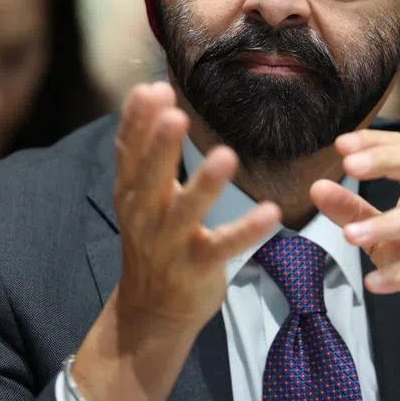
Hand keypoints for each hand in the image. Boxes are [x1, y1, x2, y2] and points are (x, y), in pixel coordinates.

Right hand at [112, 82, 280, 329]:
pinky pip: (223, 247)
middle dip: (162, 147)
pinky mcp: (197, 268)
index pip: (129, 152)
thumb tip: (150, 89)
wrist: (152, 311)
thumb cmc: (154, 240)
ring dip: (206, 185)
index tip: (153, 89)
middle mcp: (145, 217)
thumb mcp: (141, 194)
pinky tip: (271, 213)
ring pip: (186, 212)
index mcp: (132, 193)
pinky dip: (247, 231)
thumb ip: (145, 147)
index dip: (137, 122)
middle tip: (177, 115)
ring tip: (226, 156)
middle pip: (150, 178)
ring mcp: (169, 245)